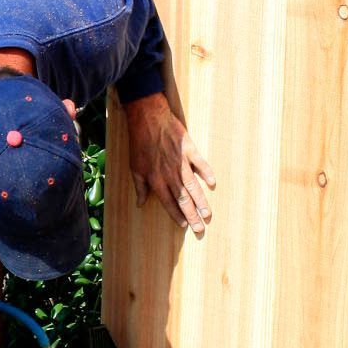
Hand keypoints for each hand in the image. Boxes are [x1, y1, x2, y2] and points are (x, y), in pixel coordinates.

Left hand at [123, 93, 214, 234]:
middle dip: (192, 216)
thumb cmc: (139, 143)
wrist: (148, 118)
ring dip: (201, 202)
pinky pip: (200, 164)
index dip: (176, 215)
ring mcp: (181, 162)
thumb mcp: (134, 167)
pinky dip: (207, 174)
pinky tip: (212, 184)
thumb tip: (140, 204)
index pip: (168, 202)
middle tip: (201, 229)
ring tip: (208, 214)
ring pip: (193, 186)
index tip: (184, 226)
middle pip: (183, 199)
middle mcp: (169, 174)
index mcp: (156, 180)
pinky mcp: (189, 149)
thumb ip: (140, 187)